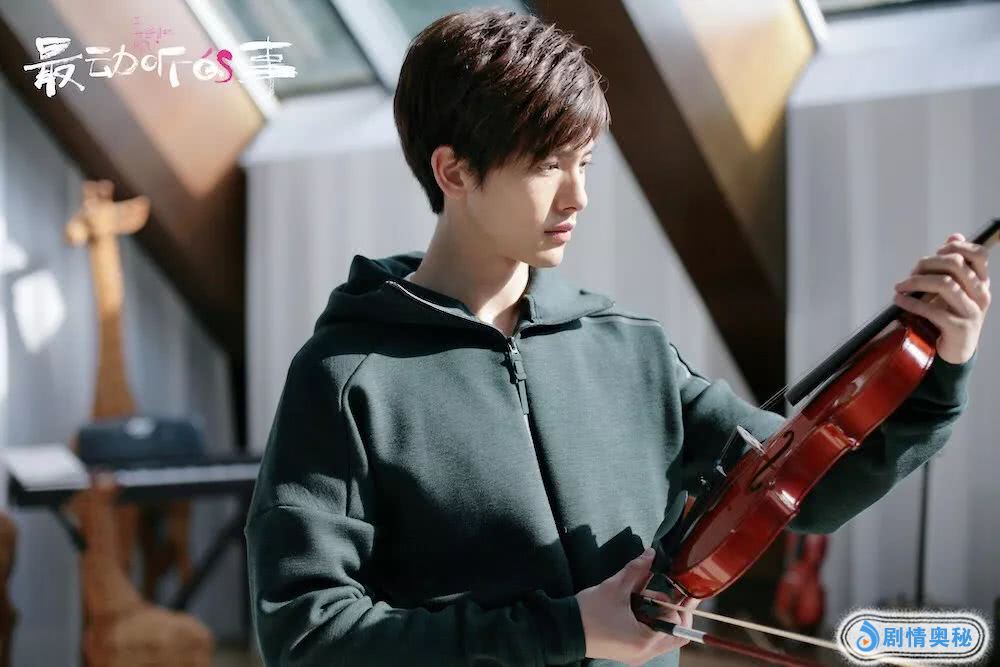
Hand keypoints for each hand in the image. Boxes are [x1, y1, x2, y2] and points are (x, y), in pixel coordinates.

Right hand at [575, 548, 699, 665]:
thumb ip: (637, 570)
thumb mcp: (615, 588)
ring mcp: (637, 655)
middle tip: (671, 593)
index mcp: (645, 640)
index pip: (677, 624)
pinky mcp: (629, 652)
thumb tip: (651, 554)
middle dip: (676, 612)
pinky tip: (641, 606)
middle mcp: (645, 653)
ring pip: (664, 637)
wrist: (564, 630)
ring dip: (662, 616)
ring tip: (649, 596)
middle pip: (676, 635)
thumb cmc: (589, 613)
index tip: (679, 587)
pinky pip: (651, 639)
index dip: (678, 603)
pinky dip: (652, 622)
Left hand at [893, 233, 990, 363]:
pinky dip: (911, 302)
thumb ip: (955, 265)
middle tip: (910, 273)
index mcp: (982, 282)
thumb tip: (955, 235)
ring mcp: (972, 312)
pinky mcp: (959, 328)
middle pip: (956, 265)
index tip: (936, 252)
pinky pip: (932, 310)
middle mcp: (981, 295)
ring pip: (944, 284)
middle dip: (927, 264)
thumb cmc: (952, 315)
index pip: (979, 254)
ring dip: (916, 282)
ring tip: (899, 286)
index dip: (956, 247)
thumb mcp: (956, 289)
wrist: (957, 352)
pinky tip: (898, 300)